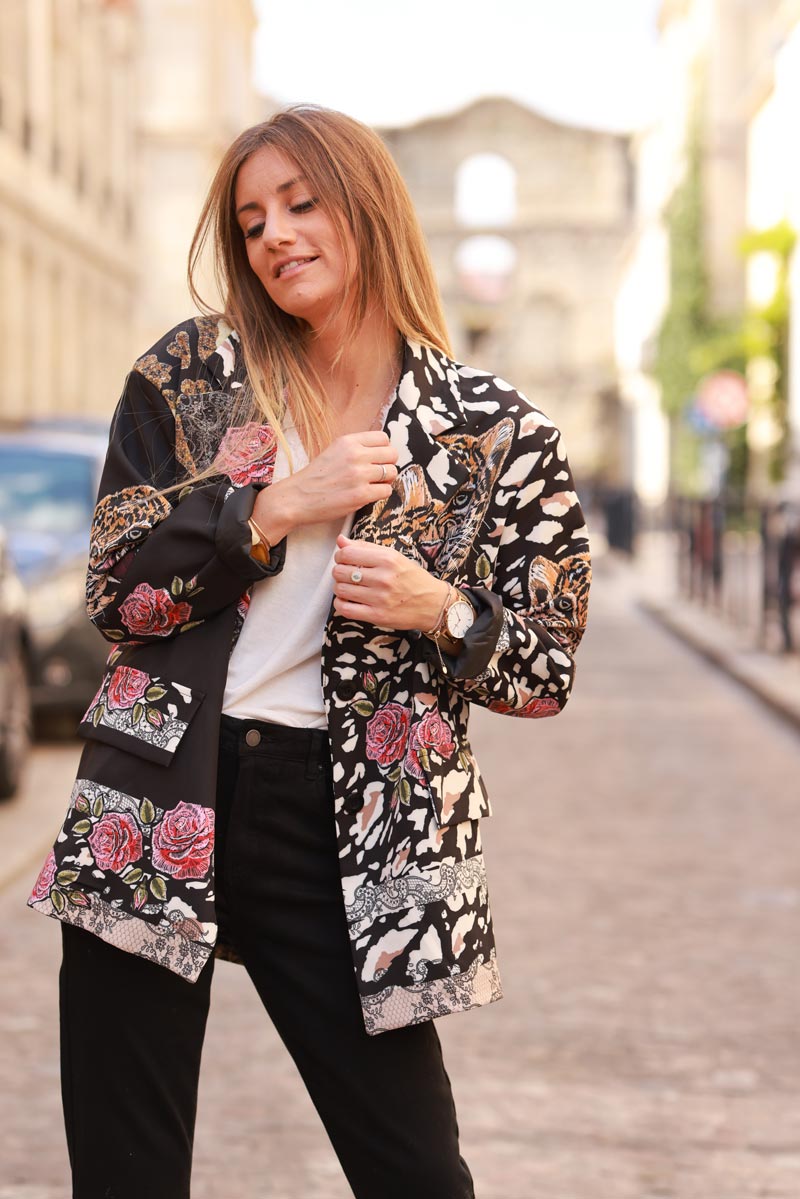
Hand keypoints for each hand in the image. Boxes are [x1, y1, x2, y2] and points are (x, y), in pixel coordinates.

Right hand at [252, 431, 397, 542]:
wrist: (296, 498)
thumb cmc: (315, 478)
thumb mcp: (333, 451)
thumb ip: (355, 448)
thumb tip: (381, 451)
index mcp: (348, 441)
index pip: (383, 438)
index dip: (383, 450)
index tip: (377, 459)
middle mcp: (355, 455)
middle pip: (392, 454)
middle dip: (388, 464)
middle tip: (377, 474)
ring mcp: (359, 475)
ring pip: (392, 473)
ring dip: (385, 481)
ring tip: (370, 485)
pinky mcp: (361, 494)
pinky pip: (386, 491)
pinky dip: (379, 494)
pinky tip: (366, 495)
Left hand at [332, 535, 448, 631]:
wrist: (433, 604)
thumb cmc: (413, 579)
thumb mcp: (394, 557)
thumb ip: (366, 548)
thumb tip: (341, 540)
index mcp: (388, 559)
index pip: (347, 553)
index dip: (340, 556)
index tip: (344, 559)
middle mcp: (383, 578)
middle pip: (340, 572)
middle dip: (338, 572)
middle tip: (346, 574)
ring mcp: (380, 598)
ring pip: (340, 590)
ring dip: (339, 588)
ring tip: (347, 587)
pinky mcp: (377, 616)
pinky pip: (345, 609)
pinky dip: (340, 604)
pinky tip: (347, 600)